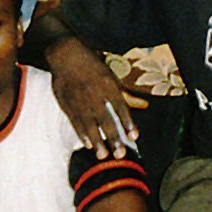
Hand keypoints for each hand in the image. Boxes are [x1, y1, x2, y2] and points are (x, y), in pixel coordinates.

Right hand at [47, 36, 137, 159]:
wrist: (66, 55)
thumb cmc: (93, 66)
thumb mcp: (111, 76)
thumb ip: (127, 94)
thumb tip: (146, 105)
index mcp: (108, 84)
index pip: (121, 106)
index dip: (128, 122)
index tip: (134, 136)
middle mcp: (94, 93)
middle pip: (105, 119)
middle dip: (113, 138)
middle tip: (120, 154)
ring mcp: (79, 99)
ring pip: (89, 124)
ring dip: (97, 141)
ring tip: (103, 155)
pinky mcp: (66, 103)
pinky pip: (75, 122)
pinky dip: (82, 134)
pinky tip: (88, 144)